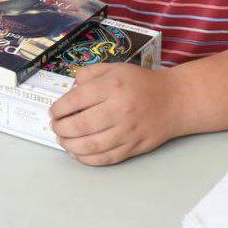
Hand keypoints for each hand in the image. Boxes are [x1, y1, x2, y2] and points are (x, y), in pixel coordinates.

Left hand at [49, 63, 186, 165]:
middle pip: (81, 124)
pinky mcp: (135, 147)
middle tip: (55, 127)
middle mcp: (120, 109)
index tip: (53, 112)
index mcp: (112, 86)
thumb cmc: (141, 83)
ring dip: (70, 146)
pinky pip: (106, 158)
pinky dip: (88, 159)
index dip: (59, 108)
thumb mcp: (115, 68)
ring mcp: (128, 131)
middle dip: (61, 128)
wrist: (174, 100)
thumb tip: (69, 88)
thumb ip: (89, 74)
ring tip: (62, 141)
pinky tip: (77, 154)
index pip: (76, 99)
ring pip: (91, 145)